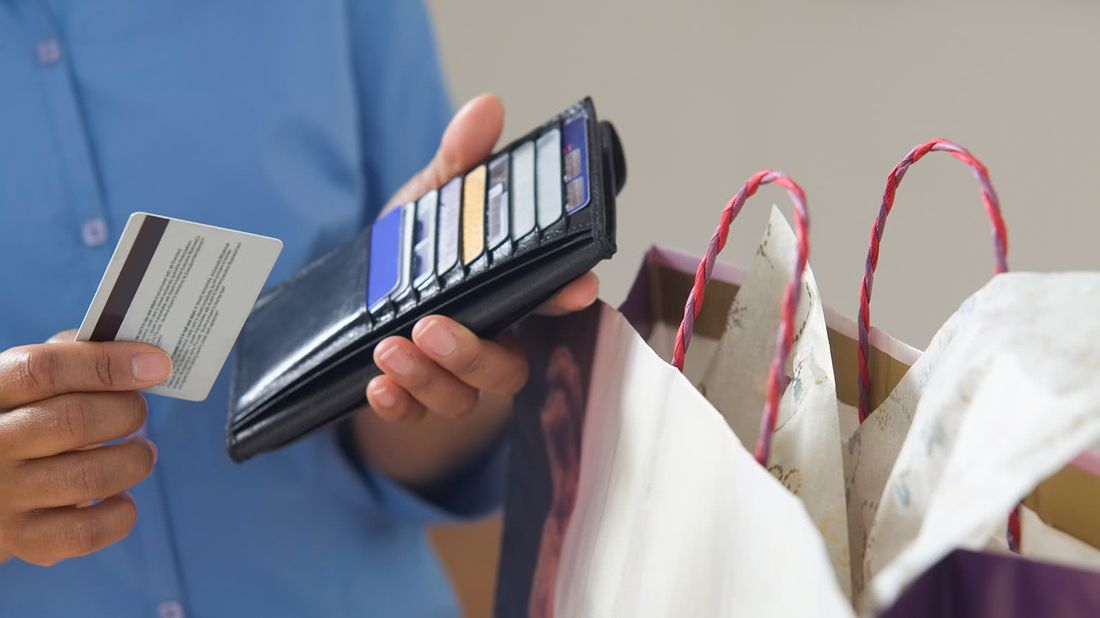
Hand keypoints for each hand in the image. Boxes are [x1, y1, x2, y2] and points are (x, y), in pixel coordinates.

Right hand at [0, 332, 169, 565]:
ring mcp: (4, 495)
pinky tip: (121, 497)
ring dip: (134, 460)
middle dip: (126, 412)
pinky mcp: (23, 538)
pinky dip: (121, 513)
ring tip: (140, 452)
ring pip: (89, 477)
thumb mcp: (29, 384)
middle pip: (73, 421)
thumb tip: (138, 354)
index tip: (157, 364)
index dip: (107, 363)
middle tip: (138, 412)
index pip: (43, 369)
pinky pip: (86, 531)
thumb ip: (71, 357)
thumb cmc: (24, 421)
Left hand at [366, 94, 598, 421]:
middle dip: (475, 353)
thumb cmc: (412, 260)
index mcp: (505, 293)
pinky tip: (377, 385)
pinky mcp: (415, 402)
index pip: (547, 297)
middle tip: (434, 326)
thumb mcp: (428, 206)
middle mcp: (490, 341)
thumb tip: (486, 107)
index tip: (578, 287)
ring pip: (464, 399)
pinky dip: (399, 406)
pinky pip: (417, 418)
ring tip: (390, 347)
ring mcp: (454, 379)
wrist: (363, 314)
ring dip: (430, 378)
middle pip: (508, 367)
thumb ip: (457, 163)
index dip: (566, 294)